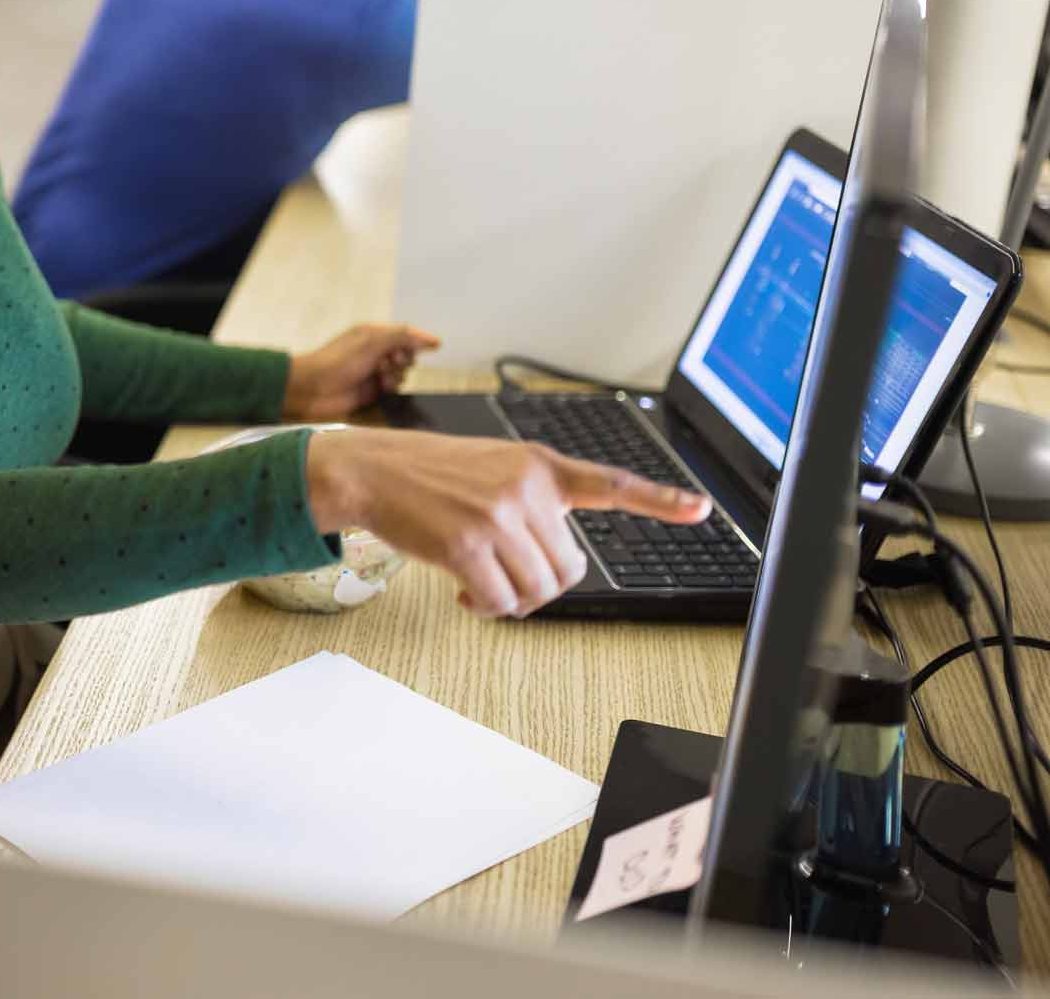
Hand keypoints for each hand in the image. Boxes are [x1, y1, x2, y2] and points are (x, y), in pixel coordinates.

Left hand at [282, 324, 439, 420]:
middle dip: (404, 358)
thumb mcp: (371, 343)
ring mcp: (373, 371)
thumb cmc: (338, 362)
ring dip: (397, 374)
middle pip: (405, 354)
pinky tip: (382, 388)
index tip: (436, 345)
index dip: (419, 339)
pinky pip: (393, 388)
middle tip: (391, 362)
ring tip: (382, 377)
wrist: (312, 390)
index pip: (403, 334)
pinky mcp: (371, 391)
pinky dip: (392, 387)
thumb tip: (430, 339)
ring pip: (401, 372)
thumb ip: (401, 337)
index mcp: (372, 334)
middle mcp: (374, 351)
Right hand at [305, 428, 709, 617]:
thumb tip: (554, 562)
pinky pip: (498, 602)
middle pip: (568, 568)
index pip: (610, 482)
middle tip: (507, 576)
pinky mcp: (466, 546)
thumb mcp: (494, 467)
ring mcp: (497, 517)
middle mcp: (526, 488)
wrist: (372, 470)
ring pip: (538, 591)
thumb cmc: (429, 474)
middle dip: (540, 583)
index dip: (660, 500)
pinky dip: (483, 608)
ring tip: (481, 583)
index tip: (701, 508)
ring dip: (511, 600)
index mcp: (540, 465)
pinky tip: (461, 592)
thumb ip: (533, 499)